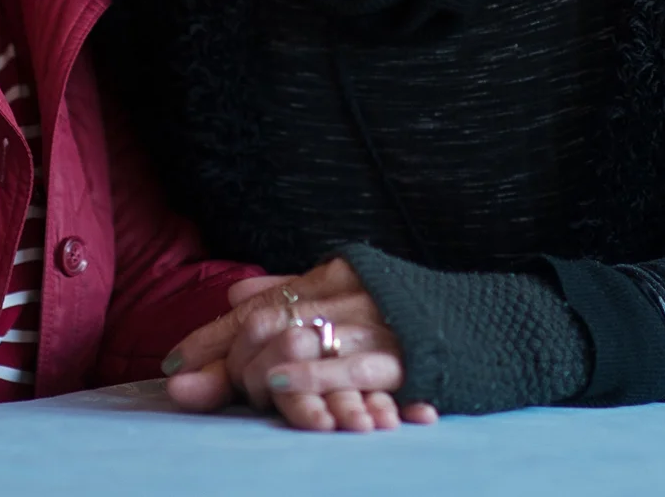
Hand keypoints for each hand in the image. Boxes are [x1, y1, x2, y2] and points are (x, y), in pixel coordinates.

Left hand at [163, 262, 436, 432]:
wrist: (492, 323)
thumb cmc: (409, 313)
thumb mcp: (350, 292)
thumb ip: (293, 291)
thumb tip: (234, 293)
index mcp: (333, 275)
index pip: (257, 303)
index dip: (211, 336)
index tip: (172, 364)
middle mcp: (349, 292)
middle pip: (272, 320)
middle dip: (229, 356)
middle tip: (201, 389)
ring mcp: (376, 325)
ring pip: (305, 340)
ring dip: (263, 368)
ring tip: (237, 385)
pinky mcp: (404, 357)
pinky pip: (352, 370)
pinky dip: (314, 376)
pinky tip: (283, 384)